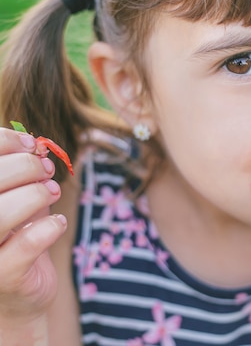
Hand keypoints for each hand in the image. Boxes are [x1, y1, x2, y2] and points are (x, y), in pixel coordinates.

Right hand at [0, 128, 66, 324]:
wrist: (19, 297)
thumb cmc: (15, 239)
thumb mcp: (16, 200)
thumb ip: (21, 174)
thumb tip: (36, 145)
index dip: (5, 143)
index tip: (31, 144)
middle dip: (25, 168)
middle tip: (47, 171)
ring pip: (0, 213)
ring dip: (35, 196)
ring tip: (52, 194)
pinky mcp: (2, 277)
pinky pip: (26, 244)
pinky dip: (49, 228)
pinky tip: (57, 224)